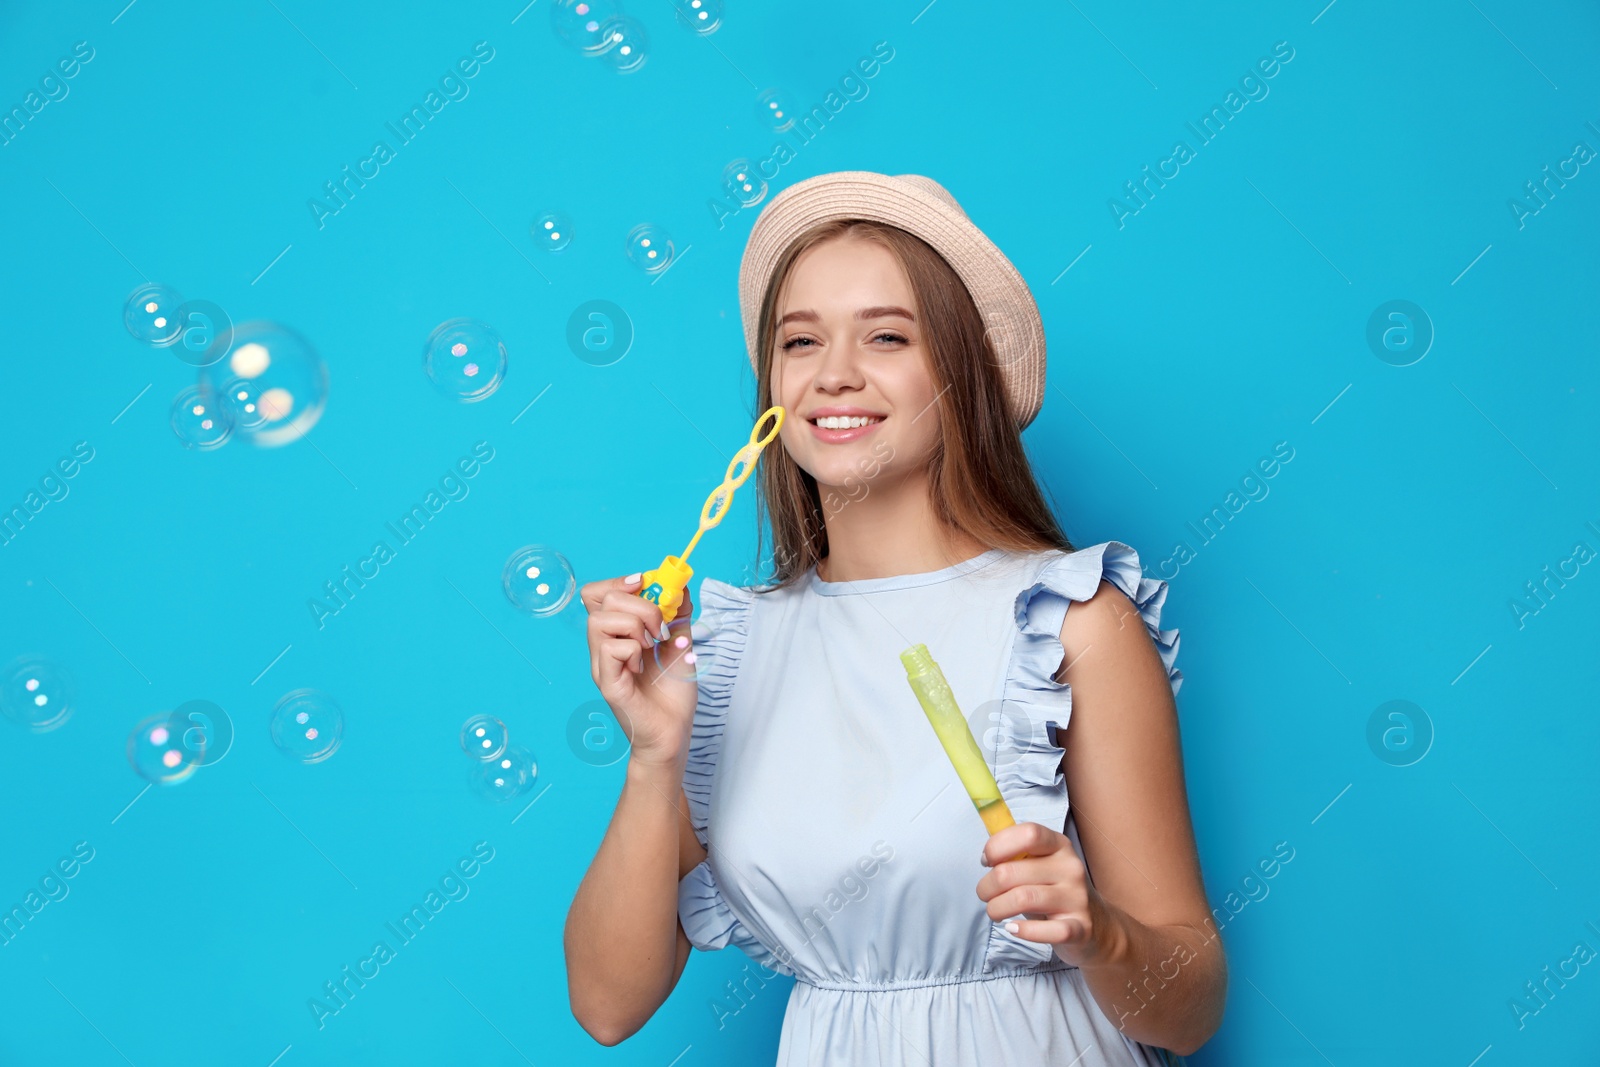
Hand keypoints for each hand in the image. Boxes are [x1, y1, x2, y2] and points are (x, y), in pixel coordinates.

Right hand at [580, 572, 697, 768]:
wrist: (674, 733)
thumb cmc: (672, 693)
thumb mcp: (681, 642)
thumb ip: (679, 614)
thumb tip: (680, 586)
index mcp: (616, 633)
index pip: (596, 593)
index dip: (618, 582)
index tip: (645, 585)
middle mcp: (603, 646)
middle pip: (599, 599)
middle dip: (639, 604)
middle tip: (659, 629)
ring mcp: (602, 664)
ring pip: (601, 620)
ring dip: (636, 626)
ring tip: (651, 647)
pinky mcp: (607, 683)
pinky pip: (610, 648)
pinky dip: (634, 650)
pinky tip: (642, 667)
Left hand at [976, 820, 1120, 968]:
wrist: (1098, 925)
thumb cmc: (1055, 891)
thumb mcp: (1040, 865)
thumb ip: (1016, 853)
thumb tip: (986, 853)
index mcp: (1059, 846)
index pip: (1028, 833)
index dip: (998, 846)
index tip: (987, 861)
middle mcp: (1071, 868)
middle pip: (1011, 872)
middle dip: (986, 886)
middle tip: (986, 894)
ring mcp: (1077, 898)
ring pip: (1022, 898)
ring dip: (996, 908)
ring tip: (995, 912)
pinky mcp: (1080, 928)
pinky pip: (1046, 931)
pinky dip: (1023, 931)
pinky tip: (1013, 928)